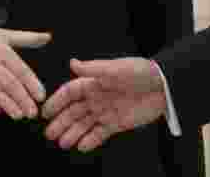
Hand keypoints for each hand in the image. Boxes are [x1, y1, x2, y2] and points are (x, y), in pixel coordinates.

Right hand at [0, 13, 50, 118]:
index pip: (21, 70)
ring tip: (19, 115)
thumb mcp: (3, 34)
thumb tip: (47, 37)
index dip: (32, 84)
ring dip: (8, 105)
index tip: (41, 96)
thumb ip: (27, 38)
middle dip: (23, 100)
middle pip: (10, 84)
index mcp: (2, 51)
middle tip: (32, 112)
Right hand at [42, 57, 166, 151]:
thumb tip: (72, 63)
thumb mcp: (116, 68)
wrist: (164, 86)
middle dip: (61, 122)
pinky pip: (100, 134)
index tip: (45, 112)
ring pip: (84, 124)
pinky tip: (81, 147)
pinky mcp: (117, 123)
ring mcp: (106, 111)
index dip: (57, 102)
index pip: (70, 92)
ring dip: (73, 133)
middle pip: (74, 111)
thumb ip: (93, 68)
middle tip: (50, 134)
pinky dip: (90, 141)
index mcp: (94, 82)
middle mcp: (97, 97)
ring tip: (63, 143)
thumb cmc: (141, 72)